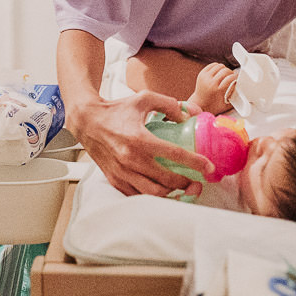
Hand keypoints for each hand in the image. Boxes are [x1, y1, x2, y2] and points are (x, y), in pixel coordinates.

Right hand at [72, 91, 211, 196]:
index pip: (175, 155)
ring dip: (171, 194)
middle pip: (166, 180)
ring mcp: (122, 172)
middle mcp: (130, 158)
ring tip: (182, 189)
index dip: (195, 163)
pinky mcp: (115, 180)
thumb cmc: (115, 110)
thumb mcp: (144, 98)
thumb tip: (190, 115)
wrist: (87, 121)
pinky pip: (137, 195)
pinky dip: (152, 196)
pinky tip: (162, 190)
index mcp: (139, 138)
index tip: (208, 167)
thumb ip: (169, 104)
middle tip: (197, 183)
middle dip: (186, 184)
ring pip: (153, 193)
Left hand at [189, 62, 235, 115]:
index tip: (238, 78)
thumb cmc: (214, 106)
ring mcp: (205, 77)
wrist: (199, 104)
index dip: (236, 77)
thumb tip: (244, 91)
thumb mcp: (227, 104)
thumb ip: (236, 97)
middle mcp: (210, 82)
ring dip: (225, 69)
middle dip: (231, 73)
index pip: (230, 78)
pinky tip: (220, 72)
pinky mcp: (201, 74)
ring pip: (219, 66)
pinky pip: (212, 65)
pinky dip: (218, 67)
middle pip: (225, 70)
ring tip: (226, 74)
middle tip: (233, 76)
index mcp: (217, 90)